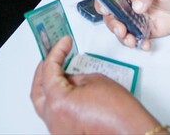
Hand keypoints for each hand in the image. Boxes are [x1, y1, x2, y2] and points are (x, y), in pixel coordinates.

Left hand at [31, 36, 159, 133]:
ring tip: (58, 70)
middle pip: (38, 90)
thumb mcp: (94, 81)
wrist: (132, 131)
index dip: (56, 52)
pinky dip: (56, 100)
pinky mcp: (66, 133)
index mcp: (58, 103)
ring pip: (44, 104)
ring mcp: (58, 129)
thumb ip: (73, 77)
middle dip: (43, 71)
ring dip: (48, 86)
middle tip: (53, 56)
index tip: (63, 43)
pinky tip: (64, 89)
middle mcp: (53, 119)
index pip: (49, 71)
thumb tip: (65, 77)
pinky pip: (54, 114)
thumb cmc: (119, 112)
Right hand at [100, 0, 169, 49]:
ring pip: (121, 31)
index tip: (105, 12)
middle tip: (121, 31)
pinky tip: (146, 44)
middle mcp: (128, 7)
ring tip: (132, 41)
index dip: (102, 4)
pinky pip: (136, 39)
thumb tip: (136, 5)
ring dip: (123, 38)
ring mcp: (135, 20)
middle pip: (111, 17)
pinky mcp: (143, 31)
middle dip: (113, 26)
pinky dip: (138, 44)